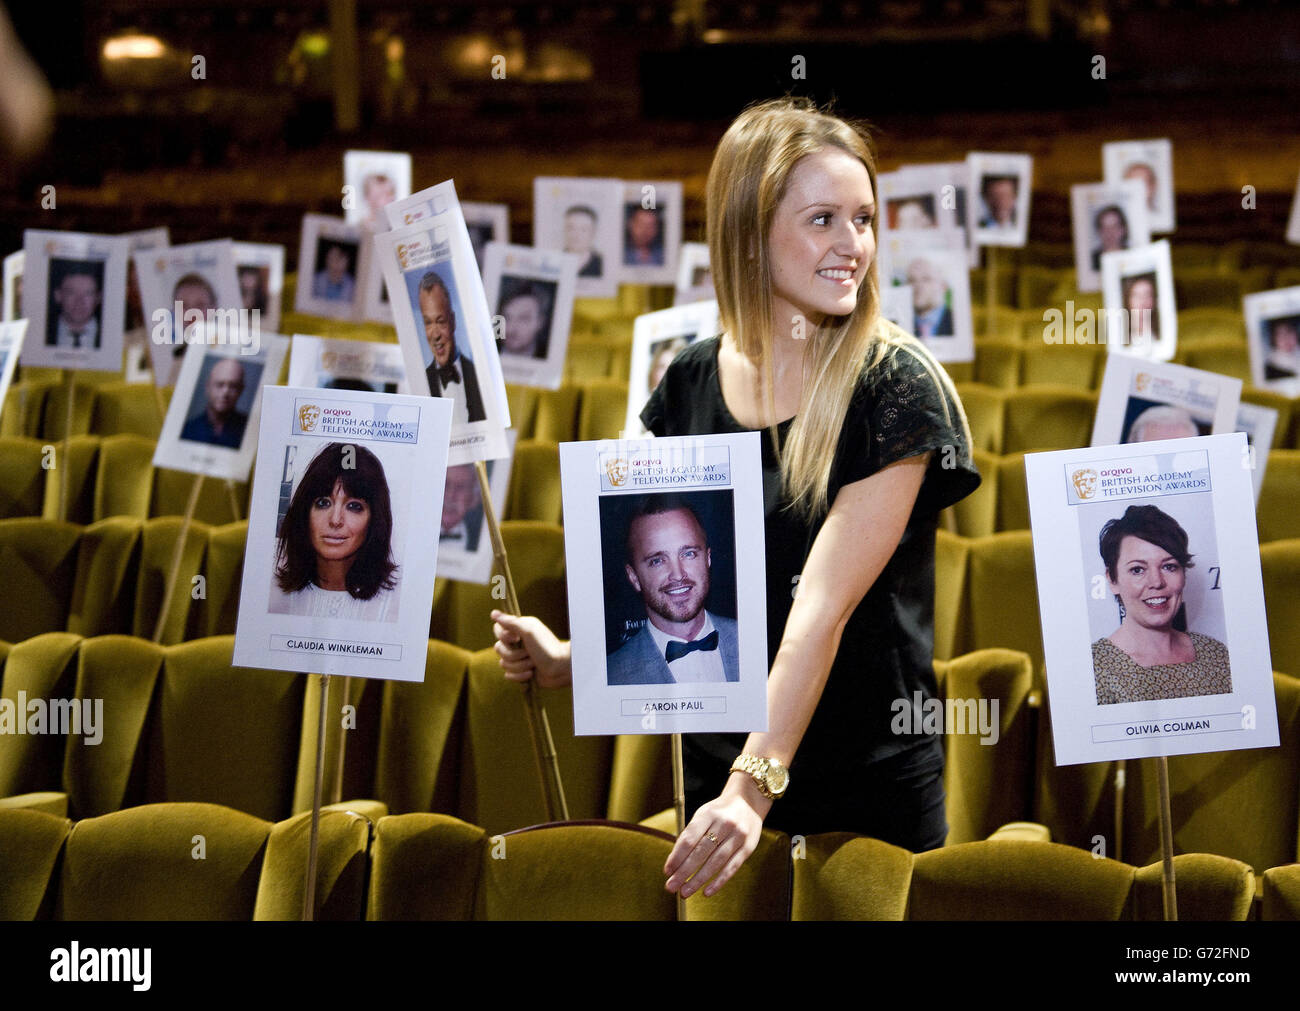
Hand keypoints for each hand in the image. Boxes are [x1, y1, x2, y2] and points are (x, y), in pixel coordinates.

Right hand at [491, 610, 572, 688]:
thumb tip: (493, 613)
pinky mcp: (520, 671)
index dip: (504, 637)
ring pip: (503, 664)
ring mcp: (519, 657)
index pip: (498, 630)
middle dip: (514, 655)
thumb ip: (510, 622)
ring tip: (533, 664)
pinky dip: (519, 676)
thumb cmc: (547, 648)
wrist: (561, 669)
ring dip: (519, 666)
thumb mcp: (528, 631)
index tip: (515, 638)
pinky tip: (531, 674)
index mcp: (519, 629)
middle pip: (498, 649)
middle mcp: (518, 642)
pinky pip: (508, 675)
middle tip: (529, 654)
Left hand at [663, 774, 768, 898]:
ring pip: (716, 862)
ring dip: (698, 880)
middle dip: (684, 872)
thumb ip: (691, 835)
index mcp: (708, 814)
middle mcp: (724, 824)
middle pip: (701, 852)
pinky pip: (732, 867)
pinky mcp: (748, 847)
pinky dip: (718, 882)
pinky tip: (706, 892)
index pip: (689, 838)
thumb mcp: (704, 815)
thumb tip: (674, 863)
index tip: (667, 871)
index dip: (677, 856)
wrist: (748, 802)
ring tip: (684, 892)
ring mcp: (738, 835)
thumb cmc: (718, 813)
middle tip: (671, 887)